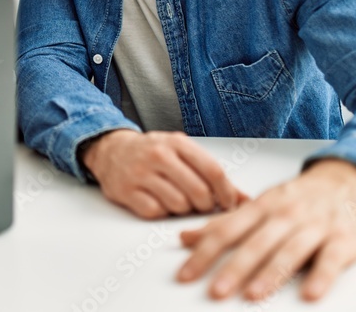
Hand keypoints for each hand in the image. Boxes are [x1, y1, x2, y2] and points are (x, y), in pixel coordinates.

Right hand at [81, 130, 245, 218]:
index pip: (213, 171)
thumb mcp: (183, 154)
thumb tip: (245, 200)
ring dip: (182, 209)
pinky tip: (158, 201)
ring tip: (178, 200)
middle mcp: (158, 155)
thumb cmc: (153, 153)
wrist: (111, 150)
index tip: (228, 204)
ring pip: (178, 205)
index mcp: (177, 143)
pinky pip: (155, 212)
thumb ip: (212, 175)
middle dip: (205, 205)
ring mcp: (140, 173)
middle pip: (198, 191)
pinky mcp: (126, 190)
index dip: (226, 192)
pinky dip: (161, 212)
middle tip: (201, 204)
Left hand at [177, 158, 355, 300]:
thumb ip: (224, 224)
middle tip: (215, 291)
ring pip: (290, 251)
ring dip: (270, 274)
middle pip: (256, 243)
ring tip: (252, 295)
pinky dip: (321, 277)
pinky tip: (309, 294)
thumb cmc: (297, 198)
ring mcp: (315, 226)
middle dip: (234, 268)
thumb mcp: (259, 205)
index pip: (227, 230)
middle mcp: (286, 215)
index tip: (186, 274)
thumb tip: (185, 238)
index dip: (204, 252)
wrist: (347, 181)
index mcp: (262, 206)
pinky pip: (331, 260)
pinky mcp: (344, 240)